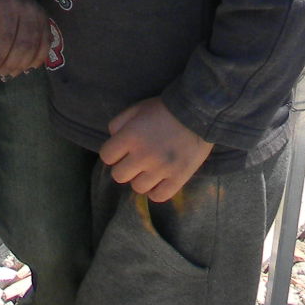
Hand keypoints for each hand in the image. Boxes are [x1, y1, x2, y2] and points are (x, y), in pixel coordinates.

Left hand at [0, 0, 48, 79]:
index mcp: (10, 5)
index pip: (7, 37)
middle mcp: (29, 11)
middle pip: (24, 45)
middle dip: (10, 65)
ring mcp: (41, 17)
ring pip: (36, 48)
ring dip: (22, 66)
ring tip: (8, 75)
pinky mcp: (47, 23)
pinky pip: (46, 46)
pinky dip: (36, 61)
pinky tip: (24, 68)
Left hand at [99, 100, 213, 202]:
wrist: (198, 113)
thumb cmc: (164, 109)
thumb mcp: (136, 108)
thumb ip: (118, 123)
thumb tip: (112, 139)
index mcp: (130, 137)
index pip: (106, 157)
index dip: (112, 154)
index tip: (122, 151)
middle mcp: (142, 155)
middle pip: (119, 176)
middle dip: (124, 168)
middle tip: (135, 162)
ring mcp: (161, 169)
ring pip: (138, 188)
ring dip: (141, 179)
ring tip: (150, 170)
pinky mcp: (178, 178)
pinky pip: (159, 196)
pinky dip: (156, 191)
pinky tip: (160, 181)